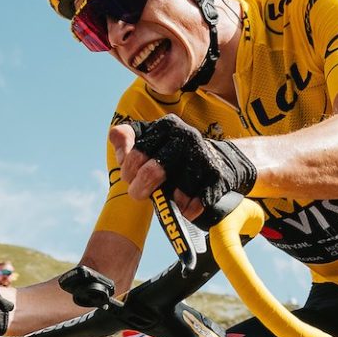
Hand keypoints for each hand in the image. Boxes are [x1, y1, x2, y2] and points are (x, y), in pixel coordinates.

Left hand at [109, 115, 256, 217]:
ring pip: (174, 194)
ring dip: (165, 202)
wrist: (217, 160)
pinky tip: (183, 206)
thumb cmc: (171, 153)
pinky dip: (185, 211)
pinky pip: (193, 206)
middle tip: (138, 194)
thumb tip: (119, 147)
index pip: (135, 155)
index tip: (130, 177)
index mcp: (167, 125)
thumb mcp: (147, 138)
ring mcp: (203, 158)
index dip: (127, 172)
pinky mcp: (217, 179)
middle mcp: (187, 137)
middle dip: (139, 190)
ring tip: (165, 198)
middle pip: (151, 173)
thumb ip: (125, 139)